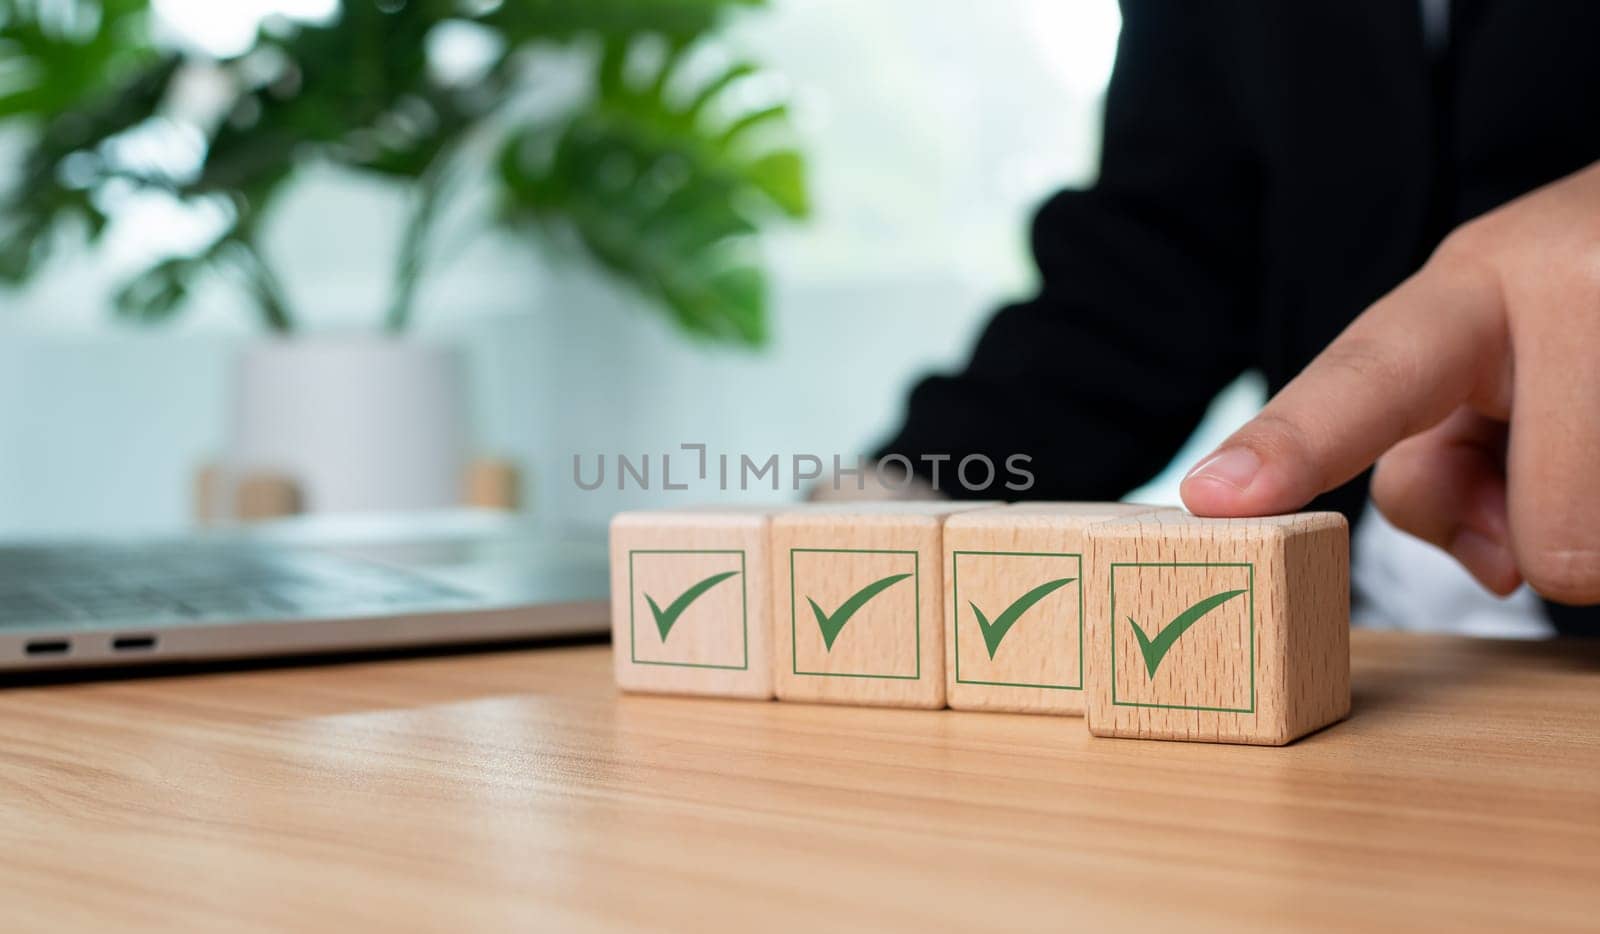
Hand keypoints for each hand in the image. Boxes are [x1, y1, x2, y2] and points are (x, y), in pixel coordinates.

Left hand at [1180, 161, 1599, 603]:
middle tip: (1572, 439)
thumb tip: (1507, 560)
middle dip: (1561, 529)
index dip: (1293, 445)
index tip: (1215, 500)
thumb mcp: (1472, 351)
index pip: (1370, 376)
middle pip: (1558, 542)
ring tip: (1598, 421)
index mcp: (1472, 283)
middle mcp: (1575, 287)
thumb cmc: (1563, 308)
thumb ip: (1434, 461)